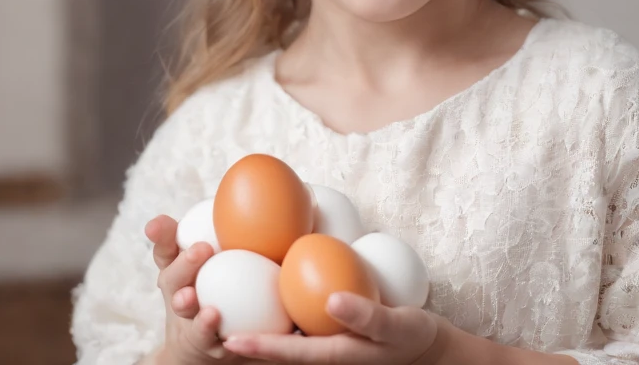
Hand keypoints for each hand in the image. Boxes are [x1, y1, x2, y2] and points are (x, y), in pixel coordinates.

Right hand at [145, 214, 242, 363]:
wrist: (212, 343)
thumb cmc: (224, 287)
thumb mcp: (226, 256)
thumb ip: (244, 230)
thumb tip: (293, 193)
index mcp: (181, 267)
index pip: (166, 246)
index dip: (162, 234)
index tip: (158, 224)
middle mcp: (179, 292)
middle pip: (172, 278)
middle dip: (183, 263)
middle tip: (201, 250)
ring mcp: (190, 320)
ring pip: (185, 311)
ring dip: (188, 305)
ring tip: (197, 302)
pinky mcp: (205, 345)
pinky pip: (206, 339)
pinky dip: (209, 330)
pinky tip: (218, 322)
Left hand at [223, 291, 451, 363]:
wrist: (426, 346)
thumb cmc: (411, 335)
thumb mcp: (395, 325)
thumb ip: (366, 316)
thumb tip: (331, 300)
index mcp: (333, 354)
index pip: (288, 352)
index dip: (258, 346)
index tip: (229, 338)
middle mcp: (323, 351)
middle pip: (278, 346)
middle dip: (246, 337)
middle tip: (212, 316)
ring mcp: (326, 341)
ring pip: (286, 333)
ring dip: (258, 321)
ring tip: (226, 301)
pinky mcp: (331, 331)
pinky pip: (300, 321)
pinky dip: (282, 309)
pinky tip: (271, 285)